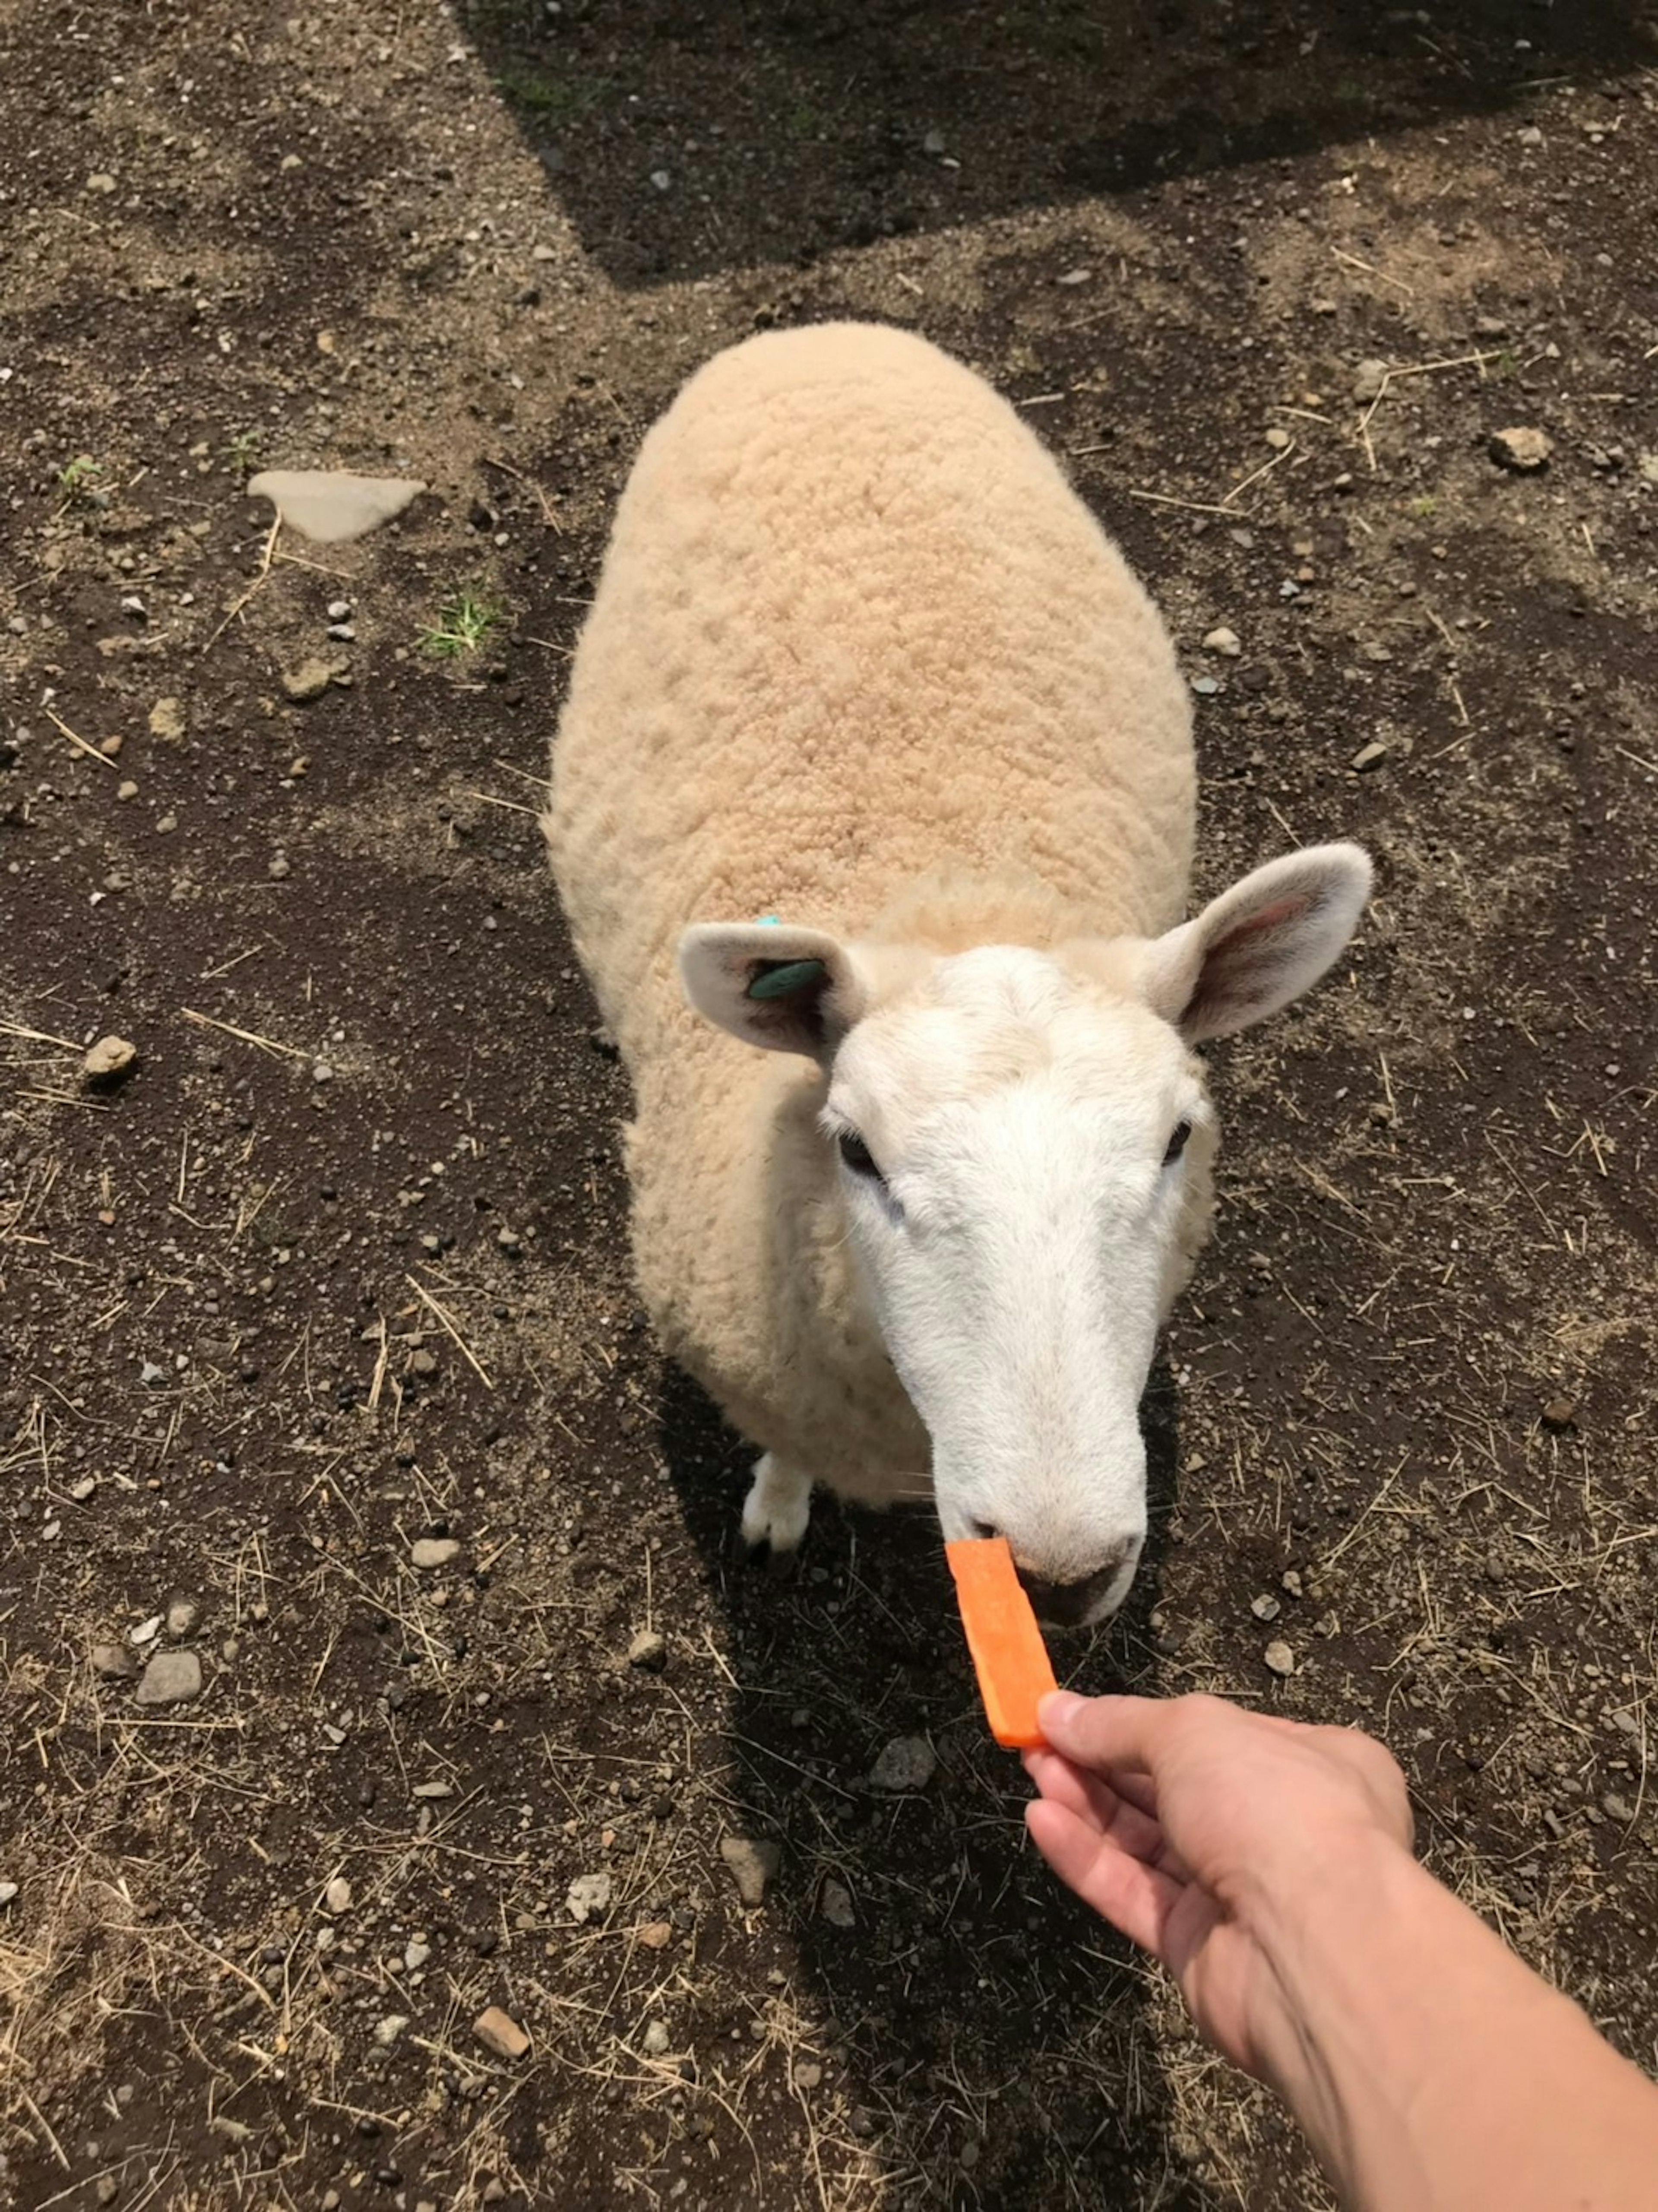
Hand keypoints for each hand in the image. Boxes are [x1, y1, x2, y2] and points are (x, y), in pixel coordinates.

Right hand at [1024, 1690, 1413, 2089]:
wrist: (1313, 1948)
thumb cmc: (1273, 1809)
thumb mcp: (1193, 1732)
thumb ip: (1120, 1724)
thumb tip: (1056, 1709)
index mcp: (1311, 1764)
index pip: (1217, 1736)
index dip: (1143, 1724)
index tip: (1078, 1713)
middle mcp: (1281, 1828)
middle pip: (1175, 1789)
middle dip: (1103, 1763)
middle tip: (1037, 1739)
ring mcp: (1242, 1894)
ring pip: (1151, 1844)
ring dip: (1089, 1805)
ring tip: (1033, 1770)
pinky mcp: (1202, 1951)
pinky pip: (1137, 1895)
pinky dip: (1090, 1860)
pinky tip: (1043, 1823)